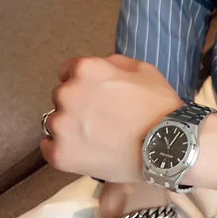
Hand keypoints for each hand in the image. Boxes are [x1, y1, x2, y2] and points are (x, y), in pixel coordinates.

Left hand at [40, 54, 181, 182]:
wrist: (168, 146)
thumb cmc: (159, 106)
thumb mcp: (144, 70)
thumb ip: (113, 63)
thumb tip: (99, 67)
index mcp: (86, 70)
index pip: (67, 70)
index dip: (84, 81)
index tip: (95, 93)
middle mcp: (68, 94)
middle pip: (62, 96)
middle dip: (78, 103)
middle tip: (102, 117)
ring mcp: (62, 126)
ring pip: (55, 122)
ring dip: (70, 126)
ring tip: (97, 137)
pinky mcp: (61, 154)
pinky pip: (49, 147)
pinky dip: (64, 148)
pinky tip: (87, 150)